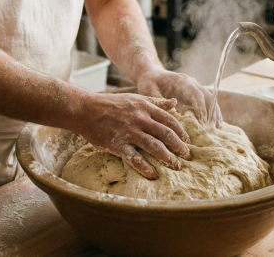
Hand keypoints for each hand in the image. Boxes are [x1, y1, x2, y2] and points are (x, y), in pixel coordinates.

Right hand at [73, 92, 191, 179]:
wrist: (86, 109)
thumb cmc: (112, 104)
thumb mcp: (135, 98)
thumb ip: (156, 101)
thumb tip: (175, 102)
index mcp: (145, 107)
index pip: (169, 120)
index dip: (181, 132)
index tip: (188, 141)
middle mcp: (140, 119)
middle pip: (165, 134)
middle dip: (179, 146)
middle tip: (188, 156)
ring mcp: (129, 132)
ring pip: (154, 146)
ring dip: (167, 157)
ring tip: (176, 166)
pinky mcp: (117, 144)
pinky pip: (134, 157)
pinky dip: (145, 167)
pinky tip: (153, 174)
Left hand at [136, 68, 222, 128]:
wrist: (151, 74)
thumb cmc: (149, 82)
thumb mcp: (149, 91)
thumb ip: (159, 102)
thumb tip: (173, 114)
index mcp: (182, 81)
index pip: (197, 95)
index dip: (202, 109)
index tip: (204, 123)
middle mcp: (192, 83)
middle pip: (208, 97)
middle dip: (213, 113)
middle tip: (215, 129)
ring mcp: (195, 88)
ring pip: (210, 100)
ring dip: (215, 114)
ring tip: (218, 130)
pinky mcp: (194, 95)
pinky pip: (206, 103)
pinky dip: (211, 113)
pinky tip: (213, 126)